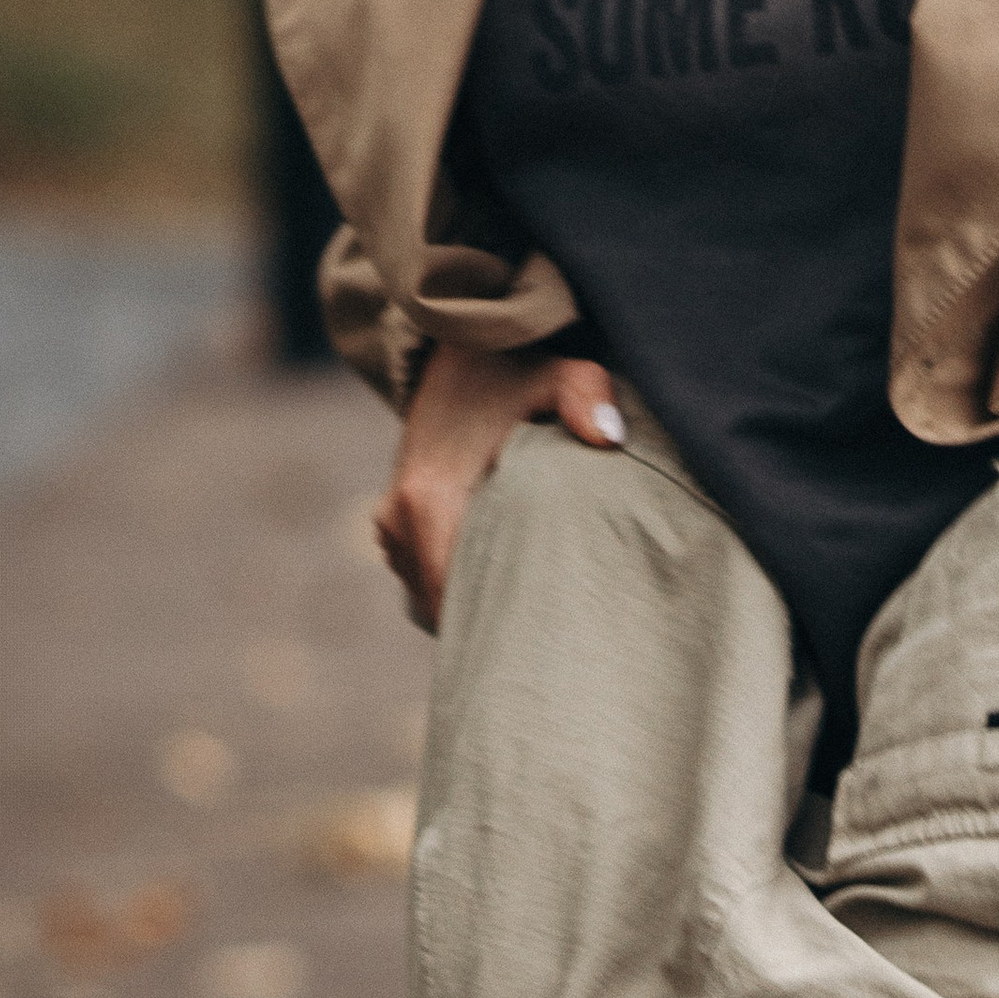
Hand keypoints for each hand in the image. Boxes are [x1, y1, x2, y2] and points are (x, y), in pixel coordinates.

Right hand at [373, 339, 625, 630]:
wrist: (458, 344)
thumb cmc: (516, 368)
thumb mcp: (560, 372)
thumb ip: (586, 396)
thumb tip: (608, 439)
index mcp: (428, 501)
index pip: (450, 601)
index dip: (489, 632)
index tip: (531, 654)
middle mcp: (398, 522)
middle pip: (442, 606)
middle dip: (486, 624)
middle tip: (541, 644)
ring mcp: (390, 527)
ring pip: (433, 594)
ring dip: (472, 600)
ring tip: (524, 608)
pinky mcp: (393, 526)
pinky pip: (427, 576)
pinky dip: (459, 580)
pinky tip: (501, 577)